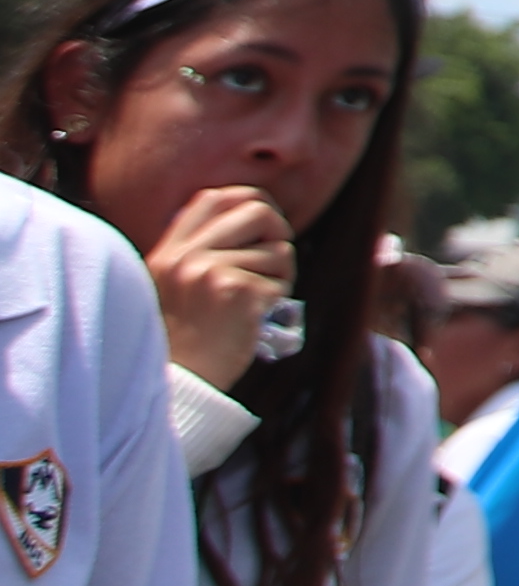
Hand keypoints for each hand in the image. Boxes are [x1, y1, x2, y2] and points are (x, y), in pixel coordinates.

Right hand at [143, 186, 299, 387]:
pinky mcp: (237, 292)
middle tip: (273, 265)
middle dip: (277, 235)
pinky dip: (278, 302)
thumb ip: (197, 254)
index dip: (250, 202)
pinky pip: (282, 282)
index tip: (262, 228)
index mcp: (168, 252)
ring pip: (278, 251)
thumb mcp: (171, 289)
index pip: (214, 197)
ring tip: (252, 307)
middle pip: (257, 210)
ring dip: (279, 278)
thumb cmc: (184, 344)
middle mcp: (185, 256)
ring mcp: (209, 271)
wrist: (180, 388)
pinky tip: (253, 321)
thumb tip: (253, 216)